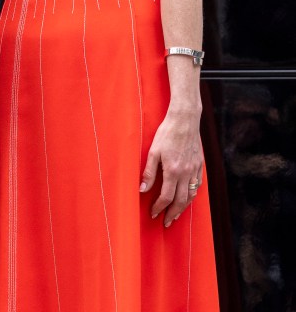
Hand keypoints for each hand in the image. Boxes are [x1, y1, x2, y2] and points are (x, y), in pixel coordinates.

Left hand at [139, 111, 202, 226]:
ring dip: (183, 208)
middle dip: (172, 214)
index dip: (159, 208)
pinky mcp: (200, 165)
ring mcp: (194, 170)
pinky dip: (192, 196)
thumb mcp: (153, 151)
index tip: (153, 213)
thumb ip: (149, 172)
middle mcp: (186, 174)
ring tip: (176, 215)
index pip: (166, 197)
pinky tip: (187, 198)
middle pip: (180, 201)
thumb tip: (142, 189)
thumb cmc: (167, 133)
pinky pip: (197, 186)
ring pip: (191, 196)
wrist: (185, 120)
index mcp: (173, 171)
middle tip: (166, 223)